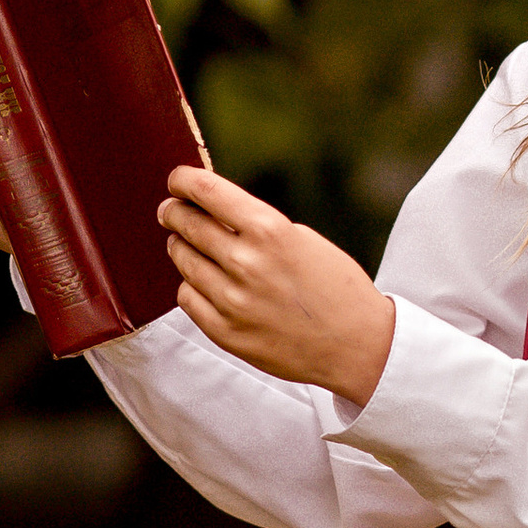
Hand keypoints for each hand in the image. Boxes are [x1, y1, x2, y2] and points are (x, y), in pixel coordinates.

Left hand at [158, 166, 394, 404]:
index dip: (182, 181)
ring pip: (183, 260)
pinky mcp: (226, 332)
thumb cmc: (336, 287)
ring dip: (180, 247)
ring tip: (185, 244)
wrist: (356, 345)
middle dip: (174, 212)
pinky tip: (204, 281)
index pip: (206, 191)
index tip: (177, 181)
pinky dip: (191, 285)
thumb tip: (213, 211)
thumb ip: (257, 226)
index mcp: (269, 231)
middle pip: (187, 225)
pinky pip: (188, 297)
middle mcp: (246, 263)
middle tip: (170, 211)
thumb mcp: (303, 239)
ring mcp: (232, 301)